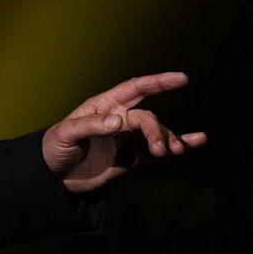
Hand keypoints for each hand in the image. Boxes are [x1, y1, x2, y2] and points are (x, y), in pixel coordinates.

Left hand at [41, 72, 205, 193]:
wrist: (55, 175)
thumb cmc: (55, 148)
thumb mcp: (66, 134)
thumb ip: (91, 126)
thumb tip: (119, 121)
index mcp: (104, 106)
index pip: (134, 89)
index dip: (157, 82)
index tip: (180, 78)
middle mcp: (120, 118)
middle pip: (147, 118)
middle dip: (156, 130)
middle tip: (160, 150)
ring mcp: (128, 137)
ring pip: (157, 133)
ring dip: (169, 140)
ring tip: (173, 152)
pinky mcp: (133, 155)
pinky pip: (159, 147)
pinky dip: (180, 142)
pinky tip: (198, 140)